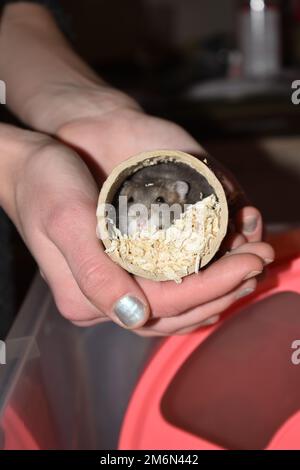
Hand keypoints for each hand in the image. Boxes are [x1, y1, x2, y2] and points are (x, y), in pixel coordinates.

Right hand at [51, 104, 273, 334]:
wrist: (30, 166)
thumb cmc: (44, 184)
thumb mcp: (66, 219)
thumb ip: (95, 272)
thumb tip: (135, 317)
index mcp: (88, 297)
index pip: (162, 306)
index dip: (210, 289)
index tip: (249, 263)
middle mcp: (105, 300)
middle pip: (175, 312)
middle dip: (224, 290)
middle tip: (261, 263)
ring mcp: (115, 287)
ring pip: (176, 306)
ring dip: (218, 289)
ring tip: (250, 266)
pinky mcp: (123, 270)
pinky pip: (169, 287)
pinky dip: (201, 280)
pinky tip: (223, 265)